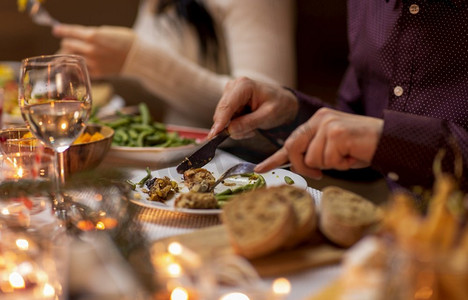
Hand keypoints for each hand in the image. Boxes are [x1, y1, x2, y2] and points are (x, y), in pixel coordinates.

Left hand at [53, 24, 134, 77]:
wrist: (138, 57)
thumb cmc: (126, 41)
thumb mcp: (108, 31)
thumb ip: (92, 34)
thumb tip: (80, 36)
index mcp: (93, 36)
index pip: (70, 32)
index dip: (61, 30)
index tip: (56, 30)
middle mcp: (90, 49)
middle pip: (68, 45)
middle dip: (67, 43)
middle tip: (68, 43)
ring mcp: (93, 62)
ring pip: (73, 58)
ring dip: (70, 55)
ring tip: (70, 54)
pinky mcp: (98, 72)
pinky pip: (82, 69)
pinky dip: (79, 67)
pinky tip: (79, 65)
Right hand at [209, 77, 298, 138]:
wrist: (283, 103)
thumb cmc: (279, 105)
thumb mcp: (268, 115)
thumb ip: (249, 122)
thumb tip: (230, 130)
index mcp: (244, 85)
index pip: (227, 106)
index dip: (220, 121)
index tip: (213, 135)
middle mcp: (233, 87)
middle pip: (222, 113)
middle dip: (234, 127)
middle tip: (252, 131)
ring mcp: (229, 94)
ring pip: (223, 120)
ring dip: (237, 128)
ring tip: (253, 126)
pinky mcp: (229, 103)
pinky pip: (226, 121)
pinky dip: (237, 126)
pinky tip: (249, 124)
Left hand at [255, 108, 383, 178]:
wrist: (391, 140)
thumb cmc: (362, 147)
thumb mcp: (333, 150)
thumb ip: (315, 153)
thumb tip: (299, 165)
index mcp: (317, 121)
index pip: (291, 141)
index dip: (275, 157)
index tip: (260, 168)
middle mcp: (319, 119)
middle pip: (294, 149)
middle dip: (305, 166)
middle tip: (320, 173)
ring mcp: (327, 124)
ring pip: (313, 159)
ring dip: (331, 165)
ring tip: (347, 155)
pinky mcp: (336, 133)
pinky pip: (328, 161)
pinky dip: (342, 164)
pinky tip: (353, 154)